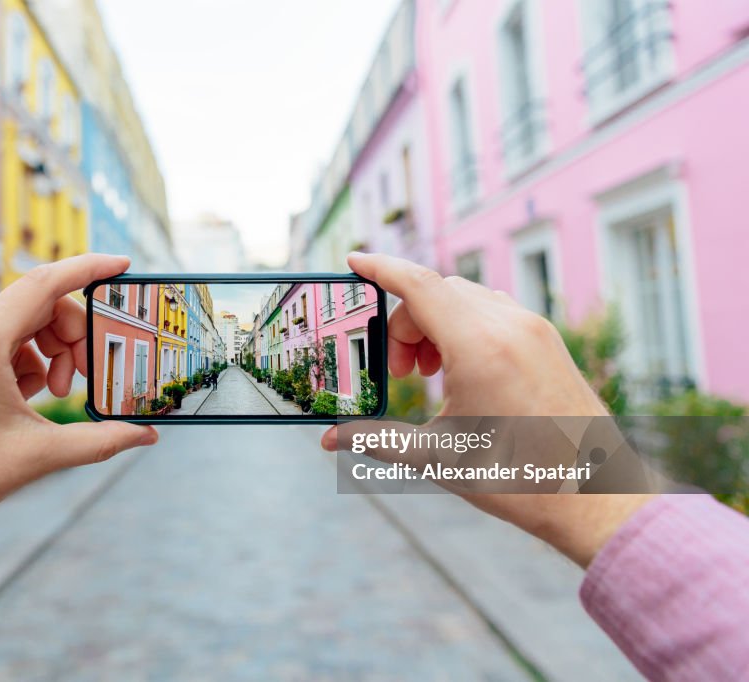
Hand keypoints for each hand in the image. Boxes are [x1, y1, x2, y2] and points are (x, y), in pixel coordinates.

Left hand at [0, 255, 157, 581]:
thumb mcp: (37, 455)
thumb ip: (99, 440)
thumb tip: (146, 435)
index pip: (46, 282)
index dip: (89, 269)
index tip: (123, 264)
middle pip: (39, 303)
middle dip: (74, 336)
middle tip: (83, 380)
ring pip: (21, 321)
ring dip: (50, 350)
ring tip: (54, 396)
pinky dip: (24, 359)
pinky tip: (26, 398)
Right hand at [322, 253, 653, 565]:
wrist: (596, 498)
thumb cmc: (519, 479)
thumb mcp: (438, 458)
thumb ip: (378, 439)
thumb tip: (330, 440)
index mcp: (479, 347)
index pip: (419, 285)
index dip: (381, 268)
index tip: (354, 261)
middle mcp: (510, 326)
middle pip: (437, 293)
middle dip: (405, 321)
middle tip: (398, 371)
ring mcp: (535, 331)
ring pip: (466, 300)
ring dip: (435, 323)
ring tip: (428, 375)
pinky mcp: (549, 343)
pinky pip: (494, 312)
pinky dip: (464, 328)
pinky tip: (461, 372)